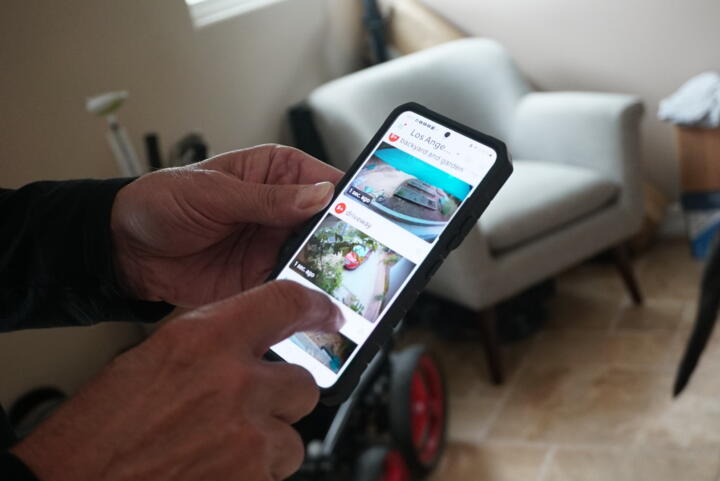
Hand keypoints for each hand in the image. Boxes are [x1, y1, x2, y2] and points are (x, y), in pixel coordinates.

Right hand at [12, 280, 343, 480]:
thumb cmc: (100, 428)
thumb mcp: (154, 358)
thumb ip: (212, 345)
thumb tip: (253, 344)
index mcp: (205, 338)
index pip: (285, 302)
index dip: (314, 307)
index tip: (328, 314)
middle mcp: (235, 381)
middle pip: (303, 384)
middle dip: (280, 400)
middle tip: (248, 411)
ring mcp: (248, 434)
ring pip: (293, 436)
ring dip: (268, 443)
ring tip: (222, 449)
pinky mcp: (251, 478)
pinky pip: (275, 472)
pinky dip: (253, 473)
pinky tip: (215, 469)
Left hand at [111, 145, 341, 306]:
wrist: (126, 250)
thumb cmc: (162, 202)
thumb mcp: (212, 192)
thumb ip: (266, 198)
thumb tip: (318, 195)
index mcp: (276, 173)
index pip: (326, 182)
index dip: (351, 199)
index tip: (372, 216)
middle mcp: (281, 209)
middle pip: (329, 225)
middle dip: (345, 240)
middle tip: (359, 257)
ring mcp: (273, 245)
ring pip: (316, 258)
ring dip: (327, 270)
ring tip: (341, 282)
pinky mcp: (261, 277)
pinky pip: (292, 286)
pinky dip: (303, 296)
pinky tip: (312, 301)